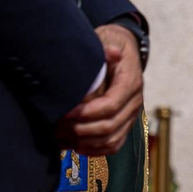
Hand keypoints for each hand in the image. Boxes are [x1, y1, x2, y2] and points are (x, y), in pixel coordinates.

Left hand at [57, 25, 143, 157]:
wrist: (122, 50)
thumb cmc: (109, 46)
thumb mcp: (107, 41)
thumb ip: (105, 50)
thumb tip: (112, 53)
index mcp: (131, 82)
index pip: (110, 106)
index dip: (85, 114)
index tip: (63, 113)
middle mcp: (135, 102)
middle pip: (109, 127)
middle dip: (79, 130)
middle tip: (57, 126)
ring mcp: (131, 115)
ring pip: (111, 140)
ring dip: (84, 142)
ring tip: (62, 136)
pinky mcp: (125, 124)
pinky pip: (113, 145)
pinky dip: (94, 150)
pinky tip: (74, 145)